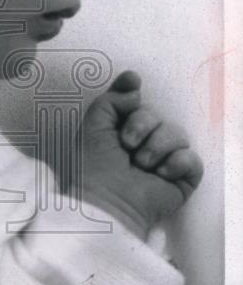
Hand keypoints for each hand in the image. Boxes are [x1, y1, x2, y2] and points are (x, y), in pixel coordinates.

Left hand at [75, 70, 203, 239]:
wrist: (107, 202)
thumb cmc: (93, 168)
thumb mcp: (93, 125)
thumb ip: (111, 99)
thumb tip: (133, 82)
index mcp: (120, 132)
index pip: (133, 104)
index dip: (133, 92)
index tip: (133, 82)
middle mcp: (142, 144)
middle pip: (157, 115)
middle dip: (142, 124)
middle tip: (127, 145)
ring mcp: (163, 162)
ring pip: (177, 134)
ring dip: (157, 146)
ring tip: (141, 164)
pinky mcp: (181, 180)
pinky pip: (191, 159)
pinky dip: (176, 163)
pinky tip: (160, 174)